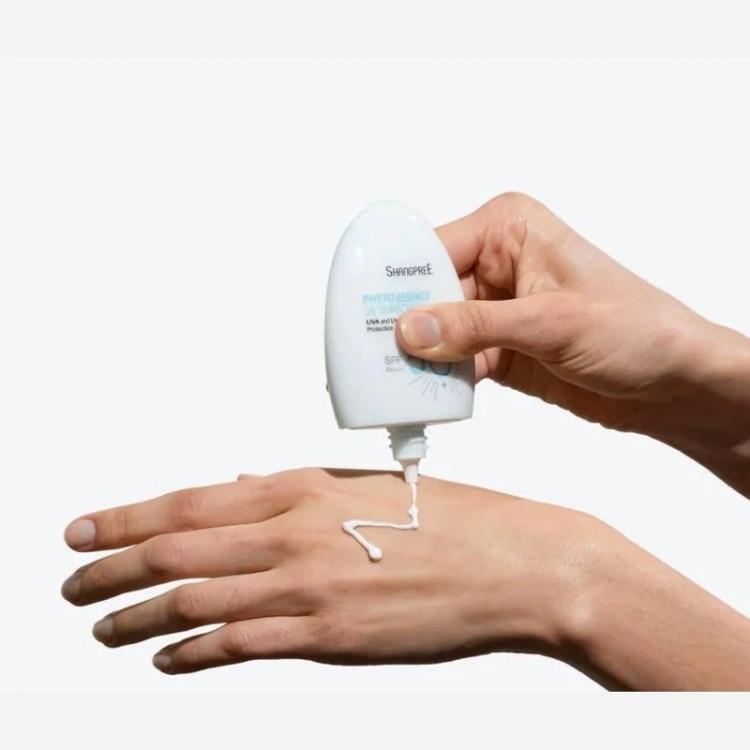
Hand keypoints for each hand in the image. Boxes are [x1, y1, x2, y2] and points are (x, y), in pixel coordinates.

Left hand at [61, 468, 749, 688]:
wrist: (516, 563)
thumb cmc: (451, 519)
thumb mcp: (367, 485)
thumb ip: (297, 491)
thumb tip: (242, 485)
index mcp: (305, 487)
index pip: (191, 501)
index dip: (127, 517)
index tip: (85, 529)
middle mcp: (296, 532)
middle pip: (177, 551)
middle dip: (112, 568)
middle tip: (72, 580)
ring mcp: (311, 586)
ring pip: (194, 600)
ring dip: (136, 614)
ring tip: (102, 622)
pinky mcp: (330, 637)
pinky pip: (239, 645)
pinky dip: (190, 652)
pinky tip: (165, 658)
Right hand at [395, 193, 749, 495]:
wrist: (671, 383)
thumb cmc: (636, 328)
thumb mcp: (550, 323)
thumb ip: (475, 327)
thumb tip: (410, 329)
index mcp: (509, 231)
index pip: (433, 250)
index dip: (398, 284)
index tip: (366, 316)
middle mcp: (496, 264)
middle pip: (426, 293)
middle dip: (402, 327)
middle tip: (371, 357)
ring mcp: (494, 310)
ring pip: (434, 331)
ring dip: (417, 359)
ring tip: (390, 384)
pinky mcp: (497, 349)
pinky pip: (452, 362)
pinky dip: (438, 382)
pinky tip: (424, 398)